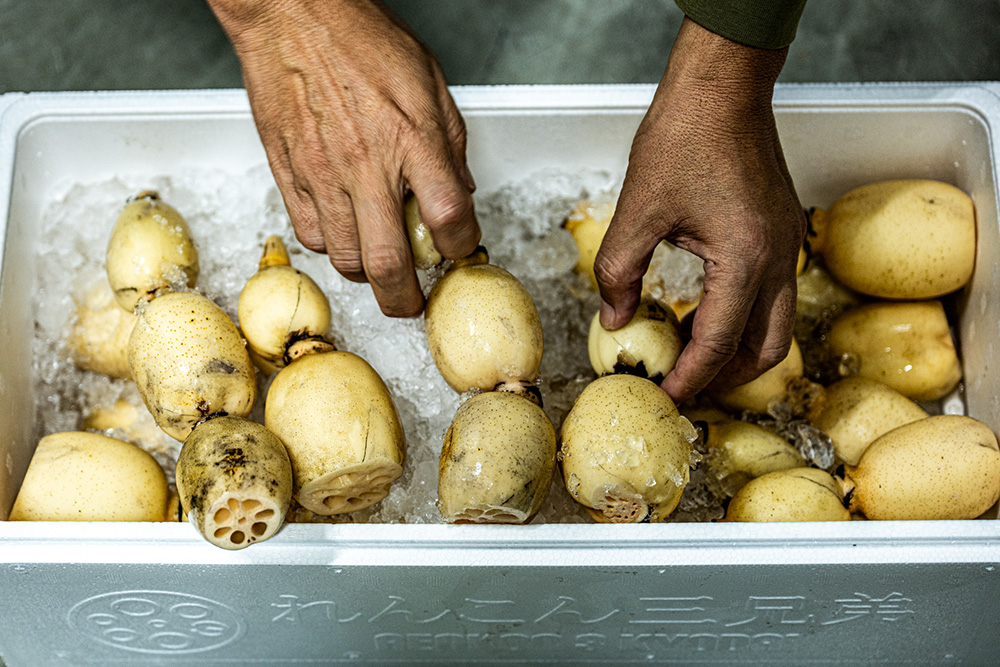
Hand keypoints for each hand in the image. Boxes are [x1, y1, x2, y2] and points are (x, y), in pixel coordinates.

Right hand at [208, 0, 479, 315]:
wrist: (293, 14)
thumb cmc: (360, 38)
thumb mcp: (429, 81)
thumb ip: (449, 143)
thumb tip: (461, 192)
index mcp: (411, 138)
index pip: (450, 218)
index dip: (462, 247)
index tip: (461, 251)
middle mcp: (367, 164)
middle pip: (390, 264)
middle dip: (406, 299)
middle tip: (412, 302)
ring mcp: (323, 174)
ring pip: (345, 259)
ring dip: (368, 274)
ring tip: (378, 263)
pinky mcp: (289, 175)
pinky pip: (311, 235)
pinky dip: (332, 245)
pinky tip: (344, 228)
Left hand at [594, 18, 805, 403]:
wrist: (722, 89)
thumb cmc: (685, 137)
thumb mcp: (637, 211)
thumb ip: (618, 273)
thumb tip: (613, 320)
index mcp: (745, 260)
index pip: (716, 344)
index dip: (688, 379)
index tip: (664, 397)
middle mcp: (777, 259)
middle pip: (765, 349)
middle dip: (726, 379)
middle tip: (686, 388)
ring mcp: (786, 244)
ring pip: (775, 324)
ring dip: (738, 350)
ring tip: (692, 357)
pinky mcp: (781, 231)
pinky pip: (772, 294)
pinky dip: (743, 318)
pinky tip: (704, 312)